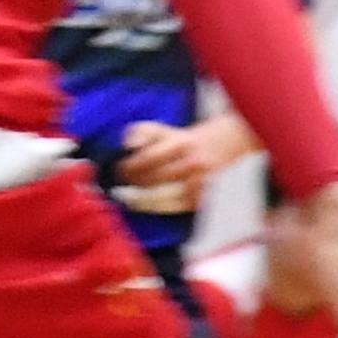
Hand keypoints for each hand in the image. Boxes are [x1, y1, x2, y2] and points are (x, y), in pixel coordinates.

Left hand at [109, 119, 224, 215]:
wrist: (219, 147)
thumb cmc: (182, 140)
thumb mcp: (161, 129)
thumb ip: (140, 132)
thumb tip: (128, 145)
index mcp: (181, 143)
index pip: (148, 158)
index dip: (130, 167)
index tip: (118, 171)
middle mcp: (191, 162)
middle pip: (154, 179)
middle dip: (134, 184)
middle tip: (119, 188)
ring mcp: (198, 182)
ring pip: (163, 198)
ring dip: (142, 200)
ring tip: (128, 199)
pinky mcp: (201, 197)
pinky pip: (174, 207)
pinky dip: (157, 207)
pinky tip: (145, 205)